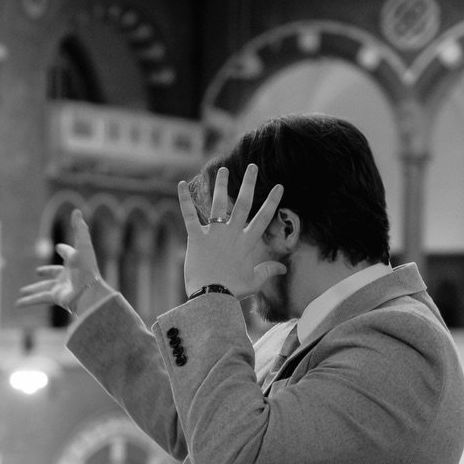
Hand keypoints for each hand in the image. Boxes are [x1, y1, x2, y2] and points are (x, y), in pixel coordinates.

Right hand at [17, 208, 106, 315]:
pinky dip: (28, 302)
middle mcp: (68, 277)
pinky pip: (38, 299)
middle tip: (38, 272)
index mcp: (74, 263)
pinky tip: (17, 304)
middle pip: (54, 274)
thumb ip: (80, 228)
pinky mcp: (56, 298)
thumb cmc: (88, 268)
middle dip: (46, 272)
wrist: (90, 291)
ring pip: (43, 289)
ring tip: (21, 291)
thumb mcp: (83, 245)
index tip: (60, 248)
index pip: (68, 254)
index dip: (65, 250)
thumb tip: (77, 210)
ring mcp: (61, 288)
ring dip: (32, 290)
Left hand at [178, 162, 284, 298]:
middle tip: (252, 167)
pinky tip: (179, 184)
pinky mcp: (196, 238)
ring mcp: (214, 234)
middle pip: (243, 204)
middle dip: (248, 183)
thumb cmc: (232, 291)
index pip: (263, 218)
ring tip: (222, 169)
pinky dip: (184, 200)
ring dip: (220, 185)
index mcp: (246, 243)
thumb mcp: (254, 282)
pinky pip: (189, 216)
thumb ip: (268, 271)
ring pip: (218, 204)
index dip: (272, 202)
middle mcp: (232, 234)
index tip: (279, 186)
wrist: (210, 297)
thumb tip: (284, 269)